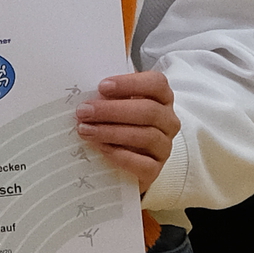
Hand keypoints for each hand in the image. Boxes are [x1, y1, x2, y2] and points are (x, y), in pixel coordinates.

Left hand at [76, 68, 178, 189]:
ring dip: (112, 132)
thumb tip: (88, 98)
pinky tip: (102, 149)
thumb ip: (109, 98)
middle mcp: (168, 121)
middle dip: (112, 110)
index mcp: (162, 98)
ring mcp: (164, 146)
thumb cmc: (120, 125)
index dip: (130, 83)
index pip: (156, 83)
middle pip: (148, 110)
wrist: (126, 162)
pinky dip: (121, 156)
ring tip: (86, 130)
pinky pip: (144, 164)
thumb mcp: (117, 106)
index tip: (102, 87)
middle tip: (85, 111)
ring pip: (146, 136)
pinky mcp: (156, 169)